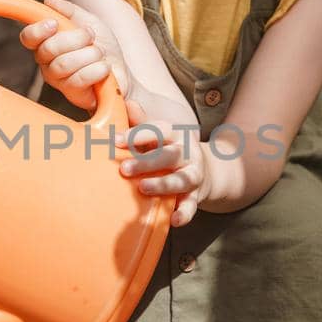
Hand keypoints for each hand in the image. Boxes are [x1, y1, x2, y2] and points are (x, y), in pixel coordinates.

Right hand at [18, 0, 133, 110]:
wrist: (122, 70)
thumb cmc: (102, 46)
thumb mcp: (89, 21)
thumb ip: (70, 11)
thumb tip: (49, 1)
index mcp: (47, 43)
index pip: (28, 37)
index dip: (37, 30)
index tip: (54, 23)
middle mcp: (48, 63)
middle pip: (48, 49)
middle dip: (75, 38)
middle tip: (91, 36)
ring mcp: (59, 81)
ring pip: (63, 64)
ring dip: (89, 54)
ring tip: (100, 54)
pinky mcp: (73, 95)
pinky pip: (79, 79)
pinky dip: (97, 69)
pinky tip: (105, 68)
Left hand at [117, 95, 209, 227]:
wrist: (205, 170)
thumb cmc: (168, 150)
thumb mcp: (159, 135)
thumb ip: (141, 122)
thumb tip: (124, 101)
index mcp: (175, 135)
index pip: (158, 131)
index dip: (138, 134)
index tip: (115, 140)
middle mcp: (187, 153)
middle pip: (168, 155)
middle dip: (147, 162)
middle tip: (123, 169)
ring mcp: (193, 175)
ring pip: (181, 180)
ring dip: (162, 184)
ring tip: (143, 188)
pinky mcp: (196, 196)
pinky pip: (191, 205)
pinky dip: (184, 213)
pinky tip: (173, 220)